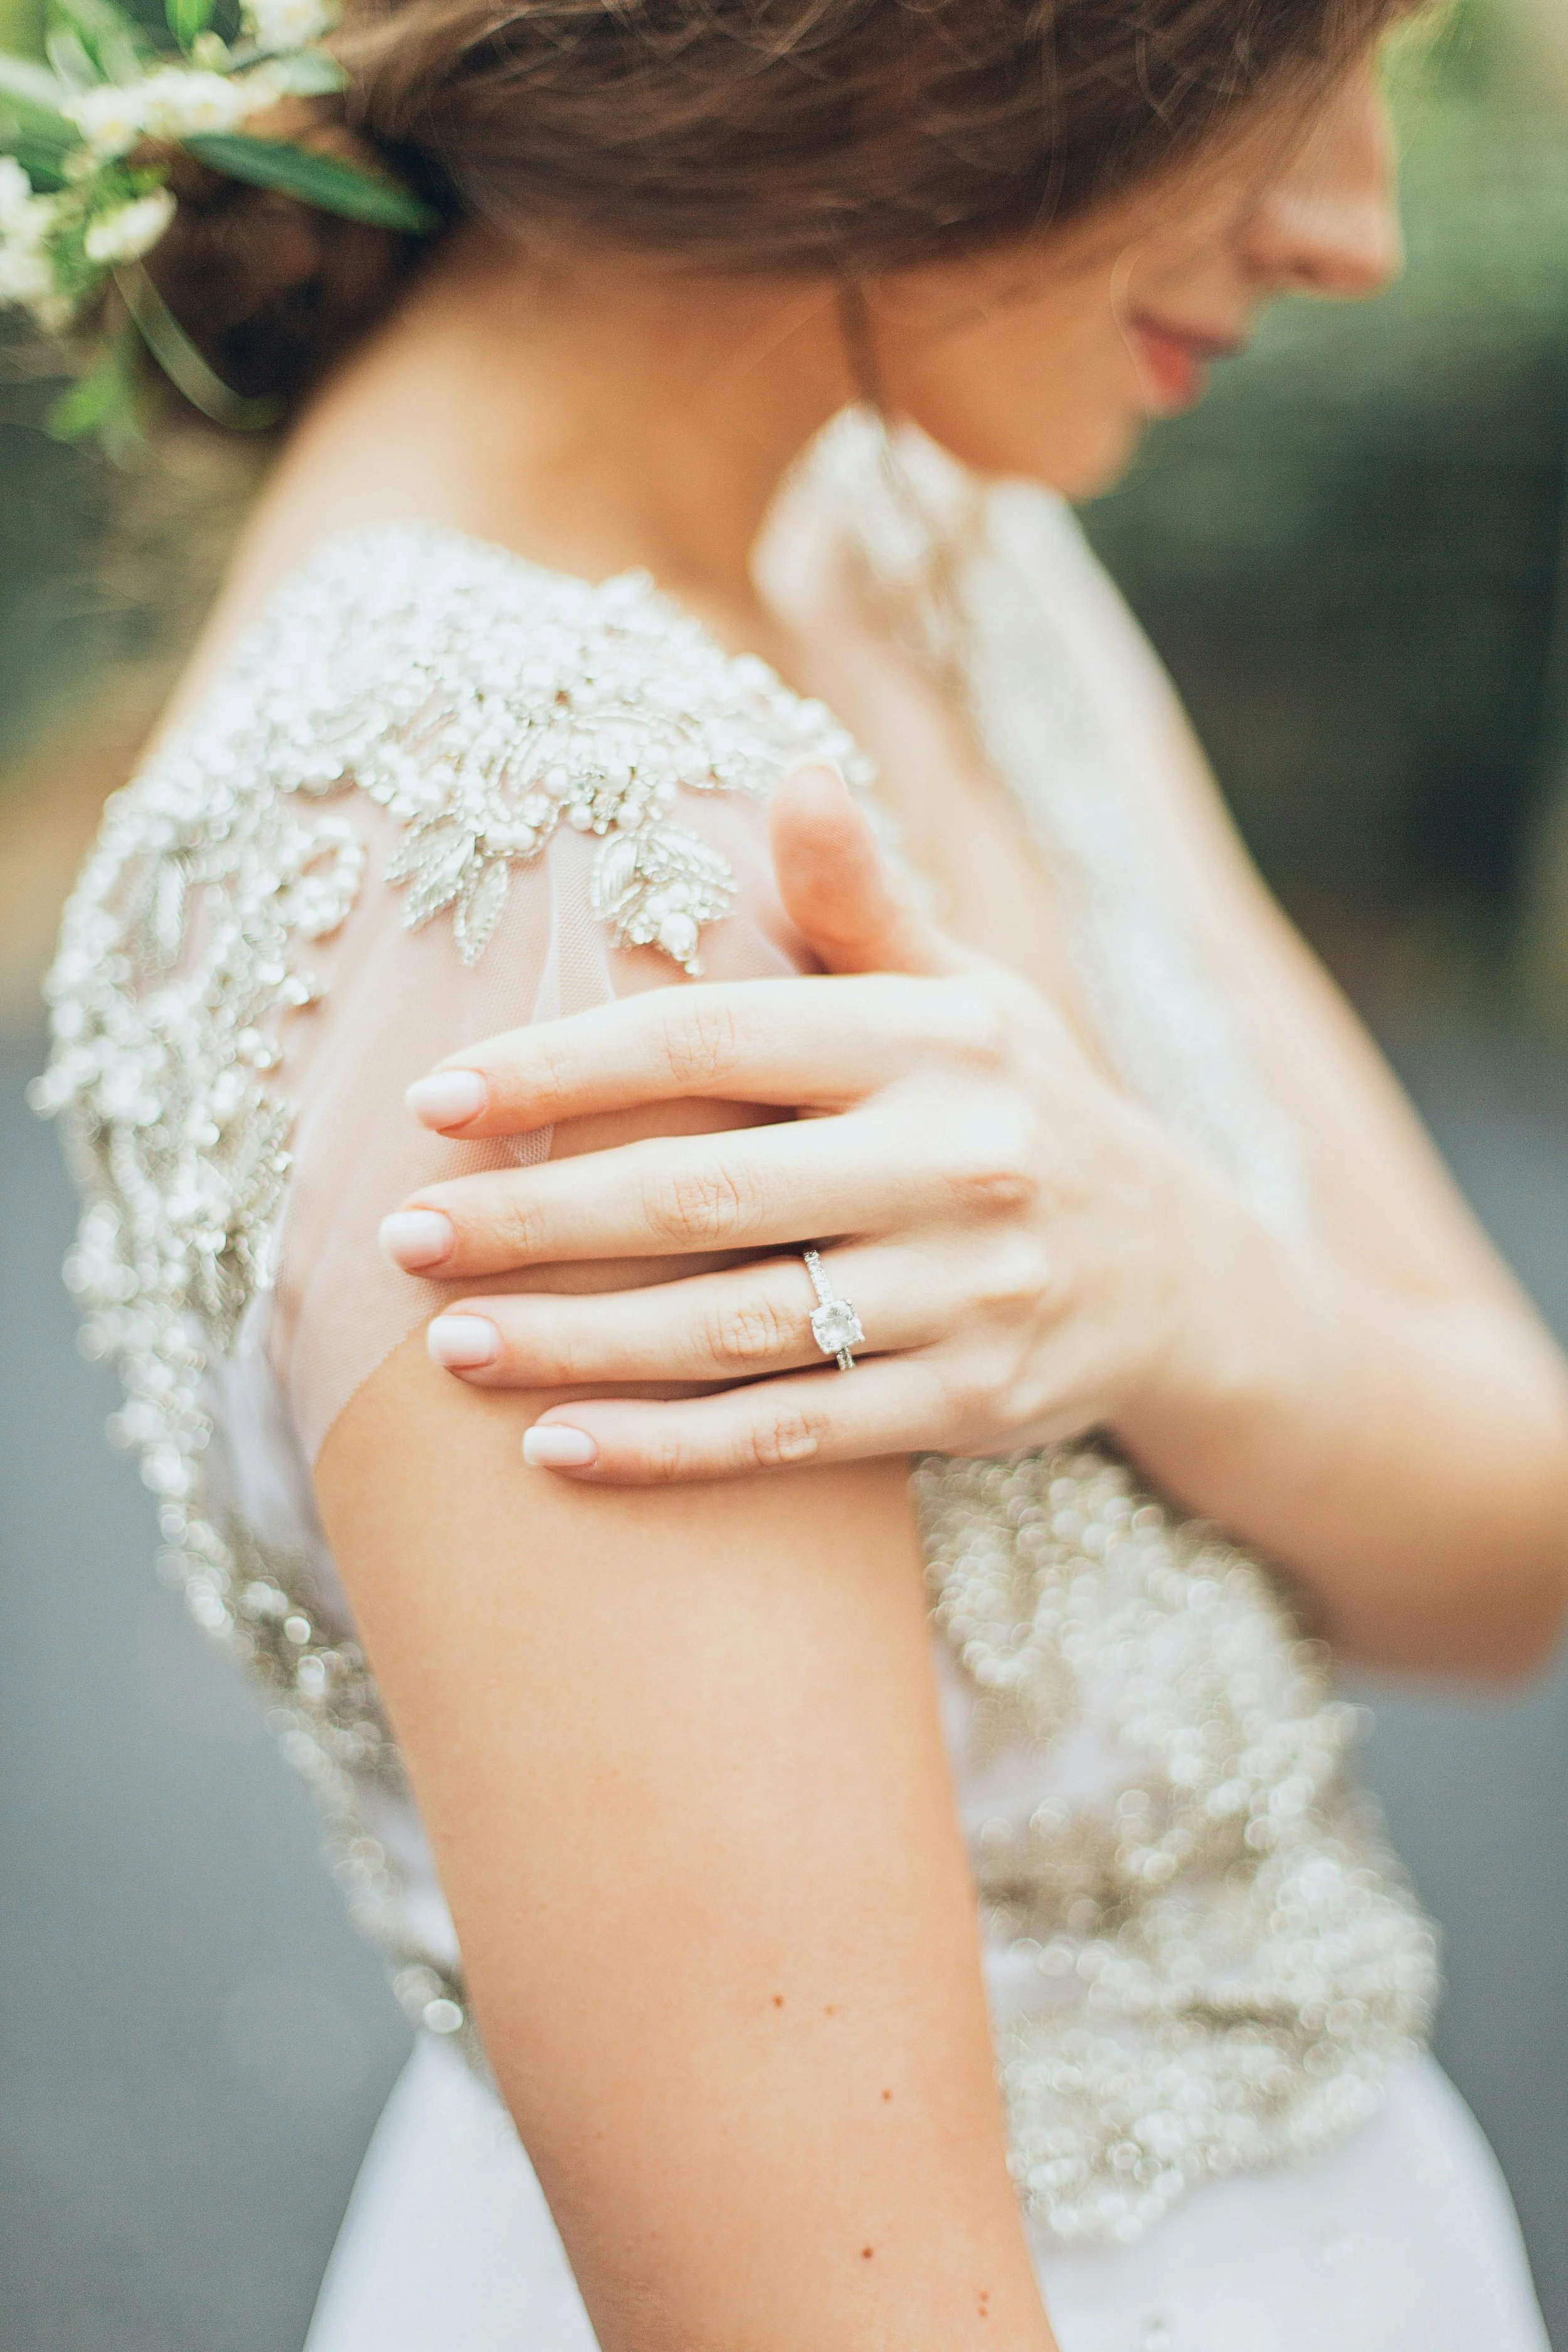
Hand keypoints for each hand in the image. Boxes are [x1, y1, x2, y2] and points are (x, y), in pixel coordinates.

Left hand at [383, 768, 1236, 1480]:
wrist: (1185, 1279)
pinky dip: (669, 1449)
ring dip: (575, 1342)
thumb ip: (864, 906)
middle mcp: (959, 1158)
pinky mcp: (971, 1405)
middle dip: (532, 1220)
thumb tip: (795, 778)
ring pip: (732, 1329)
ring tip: (449, 1345)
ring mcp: (969, 1292)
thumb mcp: (966, 991)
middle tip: (402, 1236)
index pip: (714, 1038)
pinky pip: (791, 1435)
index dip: (564, 1070)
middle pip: (700, 1195)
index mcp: (935, 1036)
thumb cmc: (1022, 1107)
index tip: (437, 1101)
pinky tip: (556, 1447)